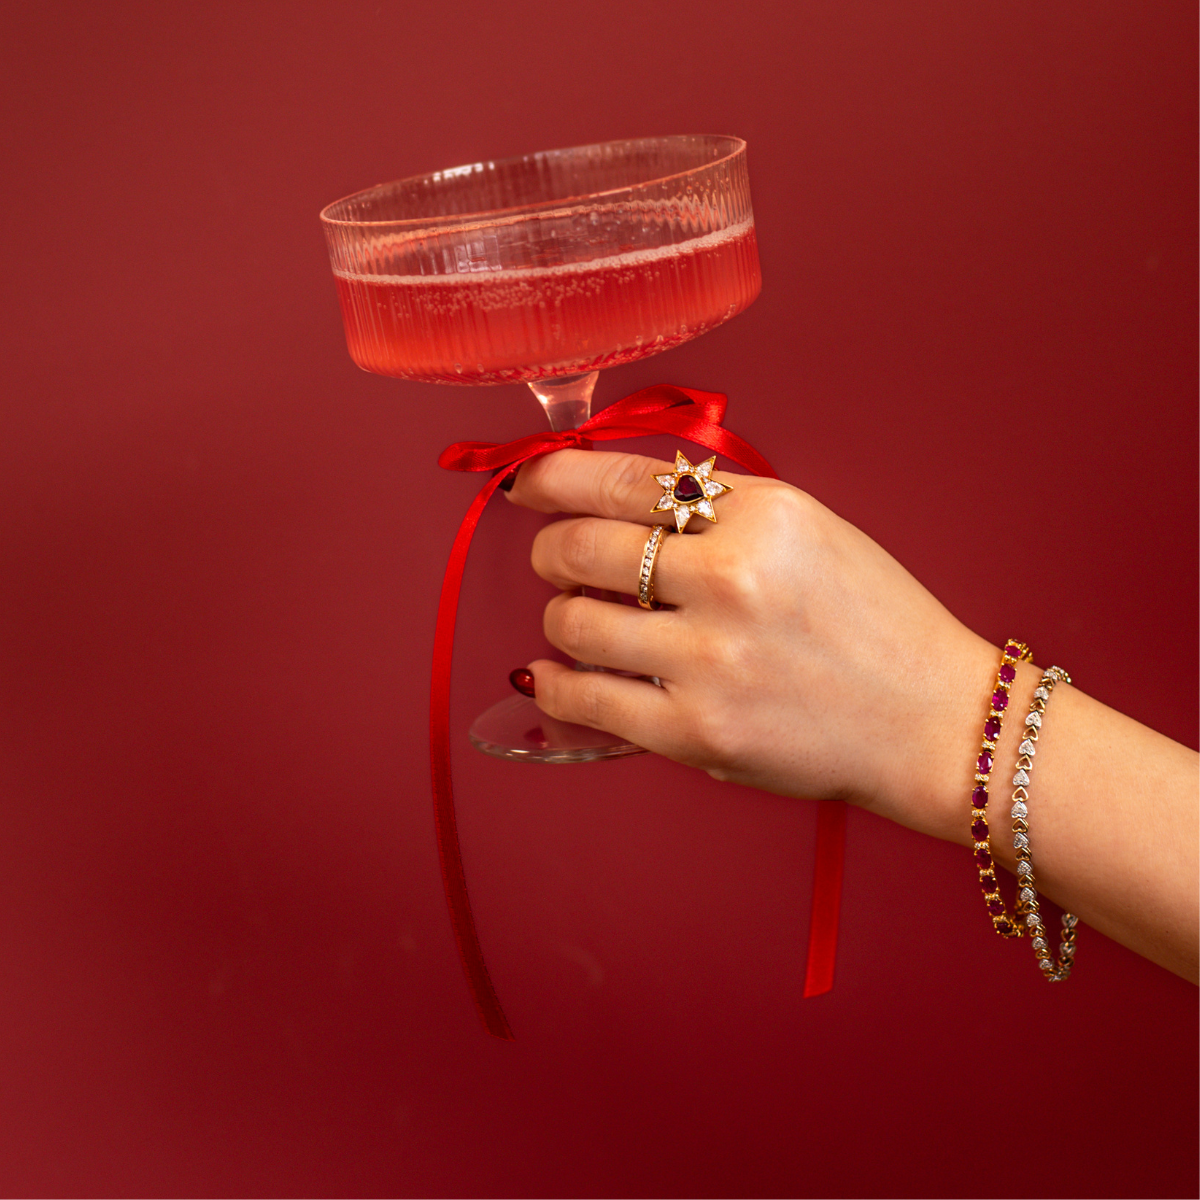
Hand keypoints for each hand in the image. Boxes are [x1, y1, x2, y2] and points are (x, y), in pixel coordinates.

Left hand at [507, 448, 997, 839]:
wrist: (932, 720)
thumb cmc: (871, 621)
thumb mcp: (807, 528)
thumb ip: (714, 505)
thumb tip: (609, 493)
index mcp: (764, 516)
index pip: (625, 481)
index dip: (555, 477)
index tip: (529, 480)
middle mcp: (733, 580)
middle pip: (581, 547)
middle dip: (551, 549)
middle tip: (556, 557)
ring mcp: (712, 661)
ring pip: (573, 622)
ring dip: (561, 615)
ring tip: (582, 618)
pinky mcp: (697, 733)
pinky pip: (585, 699)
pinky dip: (553, 682)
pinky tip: (549, 674)